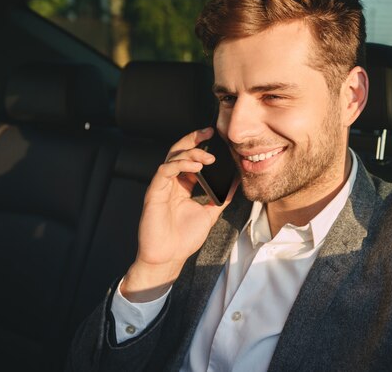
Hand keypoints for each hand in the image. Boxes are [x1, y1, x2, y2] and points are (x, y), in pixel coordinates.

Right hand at [121, 127, 237, 301]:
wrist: (168, 258)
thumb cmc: (184, 239)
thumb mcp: (210, 213)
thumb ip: (221, 197)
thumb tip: (237, 182)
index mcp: (182, 186)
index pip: (189, 158)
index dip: (199, 144)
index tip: (214, 135)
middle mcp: (171, 183)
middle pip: (178, 152)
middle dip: (193, 139)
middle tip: (209, 132)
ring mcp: (161, 187)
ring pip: (172, 158)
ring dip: (191, 153)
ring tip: (208, 157)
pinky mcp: (154, 193)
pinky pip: (164, 171)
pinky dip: (180, 165)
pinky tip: (196, 166)